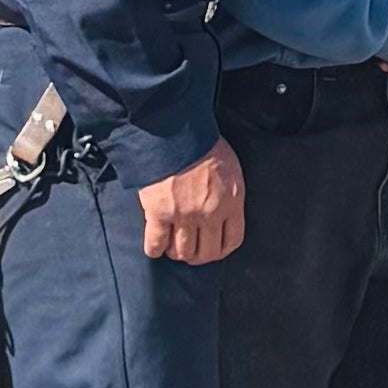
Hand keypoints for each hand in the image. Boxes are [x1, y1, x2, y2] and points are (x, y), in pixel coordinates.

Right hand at [138, 138, 245, 264]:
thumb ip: (229, 194)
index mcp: (231, 201)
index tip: (213, 249)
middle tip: (190, 252)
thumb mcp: (230, 168)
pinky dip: (155, 249)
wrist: (175, 130)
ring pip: (182, 252)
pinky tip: (155, 245)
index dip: (221, 250)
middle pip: (206, 252)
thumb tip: (223, 213)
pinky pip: (156, 245)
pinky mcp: (158, 213)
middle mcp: (210, 213)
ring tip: (172, 246)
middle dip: (198, 256)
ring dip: (177, 253)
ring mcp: (184, 215)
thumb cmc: (203, 144)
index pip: (232, 241)